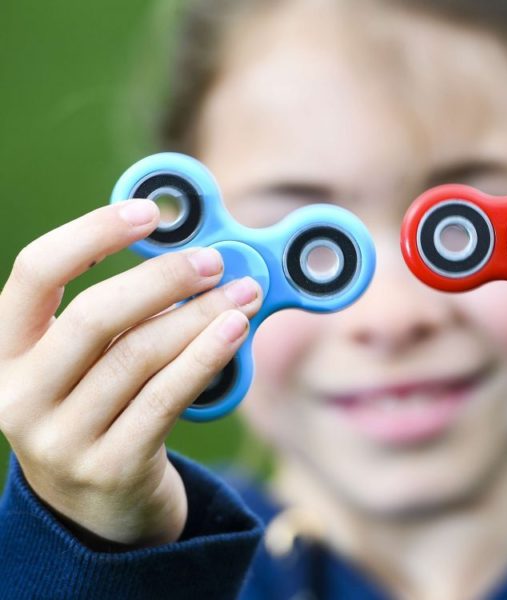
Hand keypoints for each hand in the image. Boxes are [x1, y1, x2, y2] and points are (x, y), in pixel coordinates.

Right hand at [0, 200, 262, 547]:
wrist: (97, 513)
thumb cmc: (100, 414)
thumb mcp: (85, 364)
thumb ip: (118, 316)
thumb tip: (190, 254)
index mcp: (4, 353)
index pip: (36, 272)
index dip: (93, 232)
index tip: (150, 213)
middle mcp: (19, 396)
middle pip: (95, 315)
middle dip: (164, 279)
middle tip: (215, 261)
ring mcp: (61, 439)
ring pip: (139, 356)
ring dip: (200, 316)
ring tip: (244, 292)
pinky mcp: (110, 468)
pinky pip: (167, 397)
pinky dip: (207, 356)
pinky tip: (237, 329)